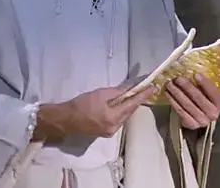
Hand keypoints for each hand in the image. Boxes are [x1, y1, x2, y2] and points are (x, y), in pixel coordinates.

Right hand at [34, 85, 156, 141]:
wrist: (66, 119)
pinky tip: (119, 105)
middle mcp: (115, 127)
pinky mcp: (105, 132)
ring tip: (131, 95)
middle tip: (144, 89)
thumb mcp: (101, 94)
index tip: (153, 88)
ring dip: (128, 106)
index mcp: (113, 117)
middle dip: (136, 100)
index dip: (144, 95)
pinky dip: (120, 111)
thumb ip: (118, 92)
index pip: (133, 104)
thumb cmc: (82, 104)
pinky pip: (118, 120)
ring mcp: (110, 131)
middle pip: (130, 111)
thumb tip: (131, 88)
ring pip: (124, 116)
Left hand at [165, 73, 219, 129]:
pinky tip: (168, 94)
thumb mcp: (207, 91)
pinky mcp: (191, 125)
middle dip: (187, 87)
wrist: (199, 115)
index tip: (196, 74)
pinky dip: (173, 102)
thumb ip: (203, 84)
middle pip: (199, 99)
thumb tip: (191, 70)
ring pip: (188, 105)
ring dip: (177, 93)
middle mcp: (213, 114)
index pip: (214, 93)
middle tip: (177, 78)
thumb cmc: (203, 98)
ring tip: (169, 84)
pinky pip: (180, 112)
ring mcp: (202, 121)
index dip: (205, 83)